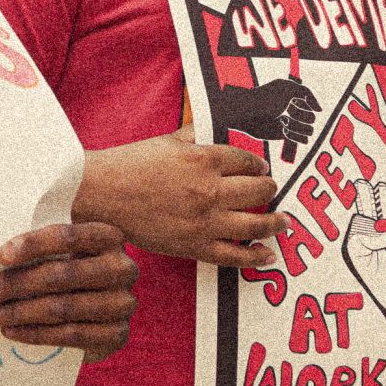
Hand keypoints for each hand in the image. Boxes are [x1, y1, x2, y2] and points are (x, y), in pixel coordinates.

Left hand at [0, 223, 137, 355]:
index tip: (0, 256)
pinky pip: (70, 335)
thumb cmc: (70, 267)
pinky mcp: (116, 334)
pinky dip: (35, 334)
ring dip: (16, 313)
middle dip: (14, 284)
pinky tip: (9, 330)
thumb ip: (37, 248)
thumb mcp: (61, 250)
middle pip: (60, 275)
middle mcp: (121, 267)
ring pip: (61, 307)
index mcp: (108, 235)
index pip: (67, 236)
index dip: (33, 245)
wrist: (101, 307)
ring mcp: (122, 303)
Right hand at [74, 132, 280, 267]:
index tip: (262, 170)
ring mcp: (205, 221)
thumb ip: (196, 135)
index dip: (259, 166)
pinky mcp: (194, 245)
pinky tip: (268, 255)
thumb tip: (213, 129)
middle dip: (269, 190)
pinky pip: (233, 255)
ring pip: (255, 224)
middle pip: (259, 191)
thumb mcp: (168, 140)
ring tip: (283, 222)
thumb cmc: (130, 164)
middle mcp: (210, 190)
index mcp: (205, 158)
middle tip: (272, 191)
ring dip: (275, 222)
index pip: (247, 162)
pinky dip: (254, 257)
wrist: (102, 194)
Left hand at [210, 78, 319, 153]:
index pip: (311, 104)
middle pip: (312, 118)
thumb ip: (307, 93)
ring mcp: (290, 124)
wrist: (248, 113)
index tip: (293, 102)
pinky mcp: (284, 136)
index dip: (306, 104)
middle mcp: (293, 111)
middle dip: (300, 116)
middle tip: (287, 112)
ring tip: (284, 122)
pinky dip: (296, 136)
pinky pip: (303, 140)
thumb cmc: (266, 98)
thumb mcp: (288, 88)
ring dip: (298, 126)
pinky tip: (284, 130)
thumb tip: (320, 110)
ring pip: (309, 130)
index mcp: (293, 98)